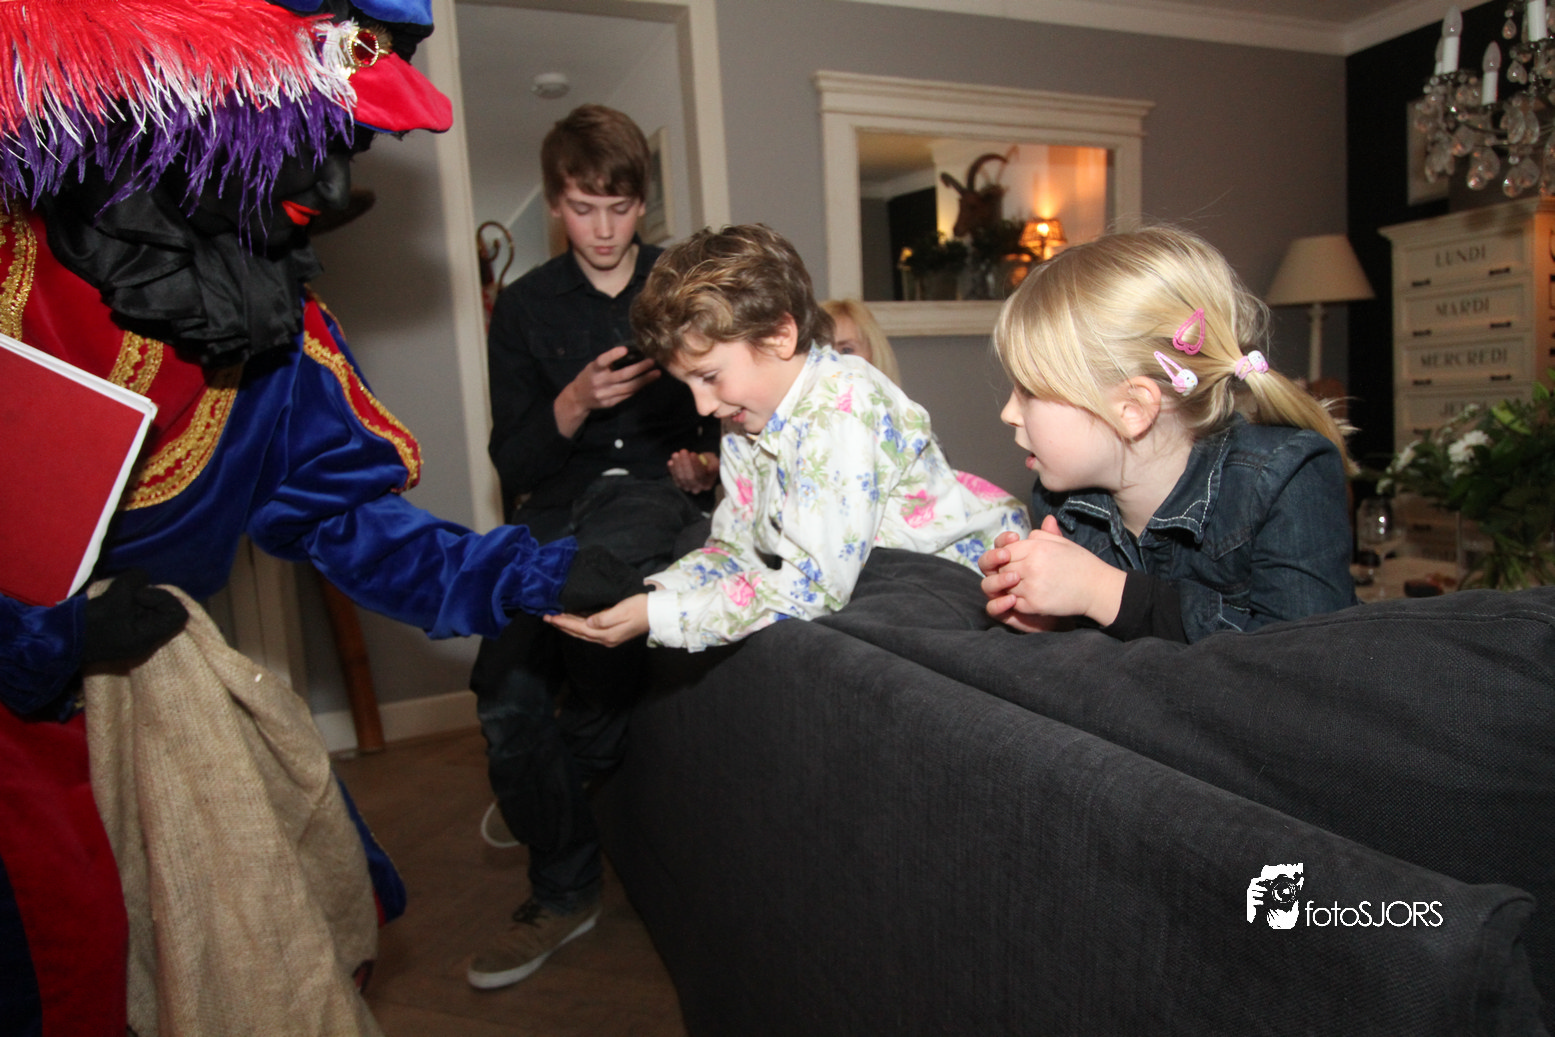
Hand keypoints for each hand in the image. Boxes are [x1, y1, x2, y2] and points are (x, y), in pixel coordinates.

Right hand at [81, 569, 188, 664]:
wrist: (61, 639)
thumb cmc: (89, 623)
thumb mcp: (114, 598)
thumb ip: (133, 582)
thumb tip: (143, 576)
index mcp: (149, 637)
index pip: (178, 615)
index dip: (163, 598)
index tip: (139, 594)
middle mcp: (147, 639)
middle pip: (166, 611)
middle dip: (150, 596)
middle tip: (129, 593)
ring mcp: (136, 635)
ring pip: (151, 610)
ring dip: (138, 597)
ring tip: (119, 595)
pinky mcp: (124, 629)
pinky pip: (138, 612)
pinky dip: (130, 601)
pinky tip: (114, 599)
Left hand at [545, 593, 649, 646]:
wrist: (658, 613)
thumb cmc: (641, 608)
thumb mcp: (622, 611)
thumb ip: (603, 618)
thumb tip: (588, 622)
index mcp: (606, 634)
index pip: (579, 628)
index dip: (563, 622)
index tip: (550, 616)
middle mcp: (606, 638)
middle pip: (579, 633)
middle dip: (562, 625)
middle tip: (547, 617)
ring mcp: (610, 637)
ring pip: (584, 632)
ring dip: (569, 625)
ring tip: (557, 618)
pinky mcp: (613, 632)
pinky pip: (591, 630)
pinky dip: (580, 624)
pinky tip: (575, 618)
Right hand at [554, 346, 659, 436]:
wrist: (578, 398)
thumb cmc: (589, 377)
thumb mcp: (593, 367)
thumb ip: (607, 363)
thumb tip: (631, 354)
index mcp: (593, 370)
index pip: (602, 361)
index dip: (613, 355)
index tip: (625, 349)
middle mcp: (599, 382)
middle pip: (622, 376)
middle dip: (639, 368)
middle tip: (652, 362)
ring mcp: (605, 394)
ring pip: (629, 387)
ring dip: (644, 380)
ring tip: (656, 373)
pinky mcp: (610, 403)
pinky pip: (627, 395)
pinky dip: (638, 388)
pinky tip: (646, 382)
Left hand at [667, 449, 718, 493]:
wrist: (702, 468)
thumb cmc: (709, 463)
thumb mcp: (715, 461)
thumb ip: (713, 465)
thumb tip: (709, 468)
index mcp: (708, 483)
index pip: (701, 475)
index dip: (696, 464)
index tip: (692, 453)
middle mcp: (698, 488)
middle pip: (690, 477)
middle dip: (685, 463)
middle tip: (683, 451)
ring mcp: (688, 488)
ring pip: (681, 478)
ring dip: (677, 465)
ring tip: (676, 454)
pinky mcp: (680, 485)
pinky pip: (675, 478)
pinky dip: (672, 470)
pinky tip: (671, 462)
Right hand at [979, 528, 1056, 631]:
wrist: (1068, 605)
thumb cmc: (1061, 580)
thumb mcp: (1057, 557)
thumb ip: (1051, 540)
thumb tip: (1050, 519)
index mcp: (1012, 560)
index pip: (999, 546)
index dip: (1003, 541)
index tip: (1015, 537)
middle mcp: (1002, 575)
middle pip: (986, 564)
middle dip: (993, 558)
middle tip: (1007, 555)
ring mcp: (1001, 593)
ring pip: (986, 585)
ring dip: (997, 580)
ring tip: (1014, 578)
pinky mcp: (1005, 611)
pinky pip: (993, 608)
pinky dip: (999, 604)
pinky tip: (1011, 599)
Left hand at [981, 515, 1125, 628]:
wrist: (1097, 588)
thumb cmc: (1081, 563)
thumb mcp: (1061, 542)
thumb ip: (1041, 535)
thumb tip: (1026, 534)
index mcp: (1036, 547)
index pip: (1006, 550)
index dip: (1008, 556)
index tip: (1017, 560)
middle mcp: (1031, 566)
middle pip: (1002, 568)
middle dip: (1007, 571)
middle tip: (1019, 574)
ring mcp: (1031, 587)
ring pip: (1005, 586)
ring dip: (1011, 587)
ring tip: (1024, 585)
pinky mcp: (1034, 605)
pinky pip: (1013, 602)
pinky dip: (1017, 601)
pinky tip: (1029, 596)